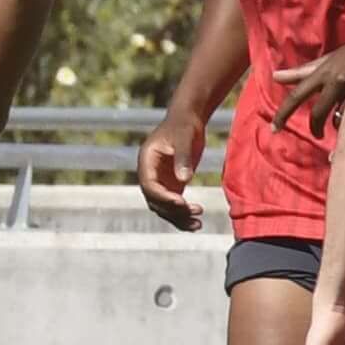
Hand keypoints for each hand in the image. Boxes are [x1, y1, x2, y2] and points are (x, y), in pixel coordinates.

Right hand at [133, 117, 206, 231]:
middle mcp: (150, 174)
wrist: (188, 119)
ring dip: (178, 218)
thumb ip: (183, 158)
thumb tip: (184, 180)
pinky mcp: (172, 185)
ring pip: (163, 208)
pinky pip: (174, 206)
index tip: (182, 203)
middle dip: (173, 210)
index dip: (163, 197)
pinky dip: (183, 215)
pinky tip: (196, 222)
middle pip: (155, 200)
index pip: (149, 185)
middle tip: (196, 212)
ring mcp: (160, 181)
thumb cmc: (184, 125)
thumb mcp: (184, 137)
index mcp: (146, 161)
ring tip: (198, 224)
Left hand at [265, 47, 344, 135]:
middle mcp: (336, 81)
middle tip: (317, 136)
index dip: (283, 113)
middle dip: (316, 128)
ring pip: (340, 119)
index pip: (297, 96)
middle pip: (319, 113)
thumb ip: (303, 72)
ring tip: (342, 130)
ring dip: (338, 127)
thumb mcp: (328, 60)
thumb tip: (275, 77)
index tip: (274, 129)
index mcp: (323, 73)